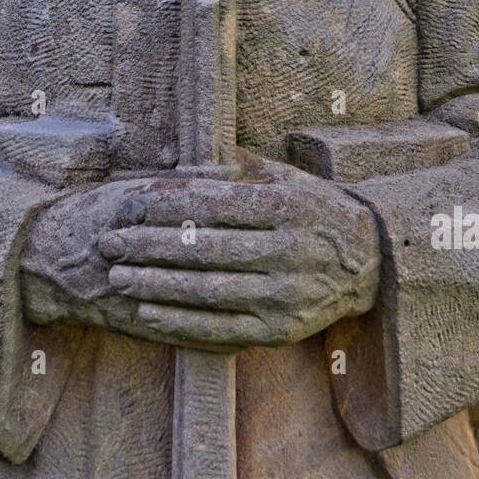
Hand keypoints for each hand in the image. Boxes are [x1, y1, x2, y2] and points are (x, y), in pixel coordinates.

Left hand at [21, 155, 378, 350]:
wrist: (371, 263)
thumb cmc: (314, 211)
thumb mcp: (286, 178)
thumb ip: (237, 166)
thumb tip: (182, 148)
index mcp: (285, 207)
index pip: (212, 205)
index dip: (164, 206)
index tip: (125, 204)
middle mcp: (287, 251)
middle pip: (204, 248)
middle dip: (148, 245)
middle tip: (108, 241)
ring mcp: (283, 295)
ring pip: (206, 291)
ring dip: (155, 284)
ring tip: (117, 275)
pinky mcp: (278, 330)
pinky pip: (219, 329)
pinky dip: (178, 322)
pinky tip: (145, 311)